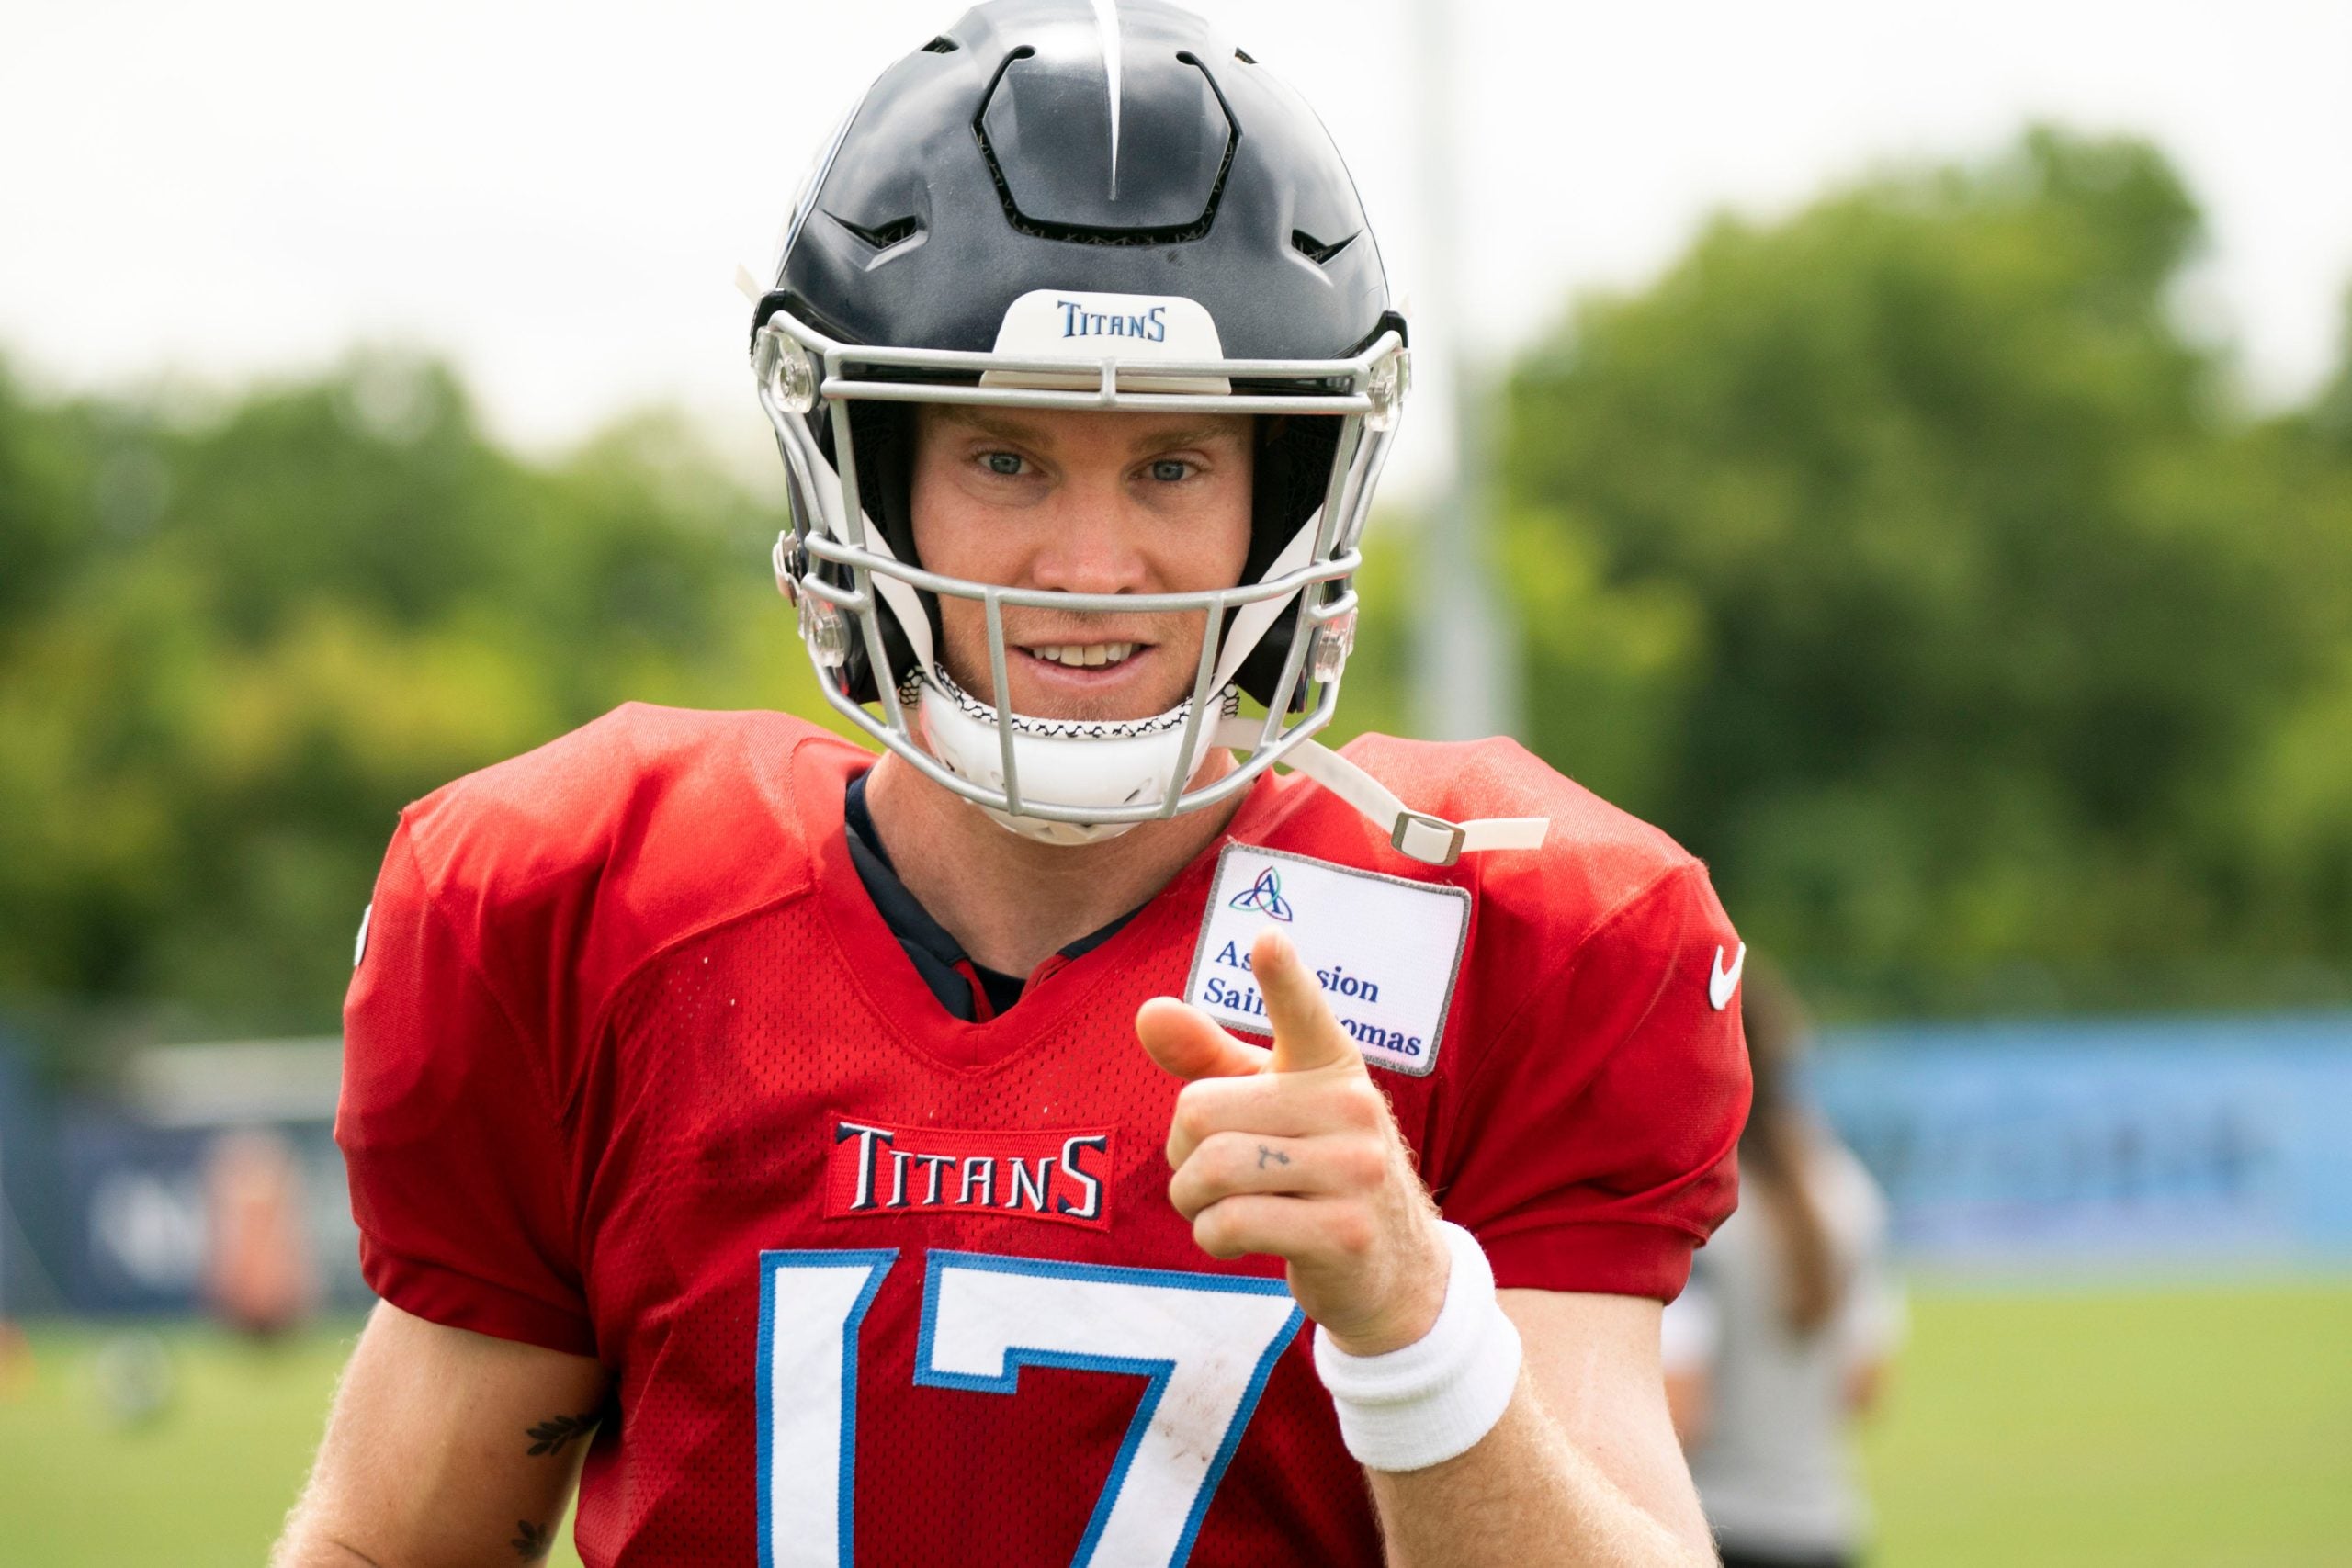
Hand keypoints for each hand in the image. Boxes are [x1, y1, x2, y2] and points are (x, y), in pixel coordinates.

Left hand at [1136, 928, 1449, 1355]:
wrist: (1392, 1267)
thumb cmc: (1313, 1168)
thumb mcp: (1269, 1106)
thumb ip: (1209, 1059)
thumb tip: (1149, 1012)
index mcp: (1332, 1064)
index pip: (1304, 1012)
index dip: (1282, 978)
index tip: (1266, 939)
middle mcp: (1352, 1107)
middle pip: (1200, 1111)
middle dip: (1182, 1151)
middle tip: (1208, 1171)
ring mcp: (1355, 1171)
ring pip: (1213, 1169)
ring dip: (1190, 1197)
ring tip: (1213, 1204)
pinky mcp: (1344, 1233)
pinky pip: (1231, 1222)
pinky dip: (1210, 1236)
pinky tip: (1234, 1237)